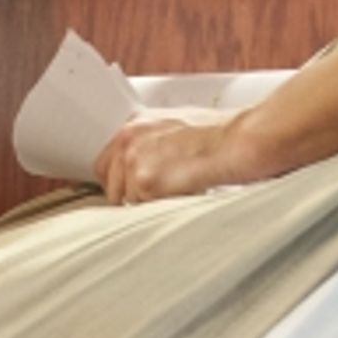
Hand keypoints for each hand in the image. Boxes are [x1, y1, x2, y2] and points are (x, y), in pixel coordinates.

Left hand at [95, 107, 256, 205]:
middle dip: (130, 196)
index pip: (104, 165)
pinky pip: (143, 210)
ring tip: (176, 189)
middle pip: (110, 186)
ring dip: (148, 203)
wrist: (234, 142)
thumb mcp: (174, 127)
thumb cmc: (216, 135)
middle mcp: (127, 141)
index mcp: (132, 126)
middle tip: (157, 196)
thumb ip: (151, 144)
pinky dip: (161, 209)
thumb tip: (144, 166)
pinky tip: (181, 193)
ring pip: (127, 201)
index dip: (119, 182)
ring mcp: (133, 162)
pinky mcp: (144, 183)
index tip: (130, 191)